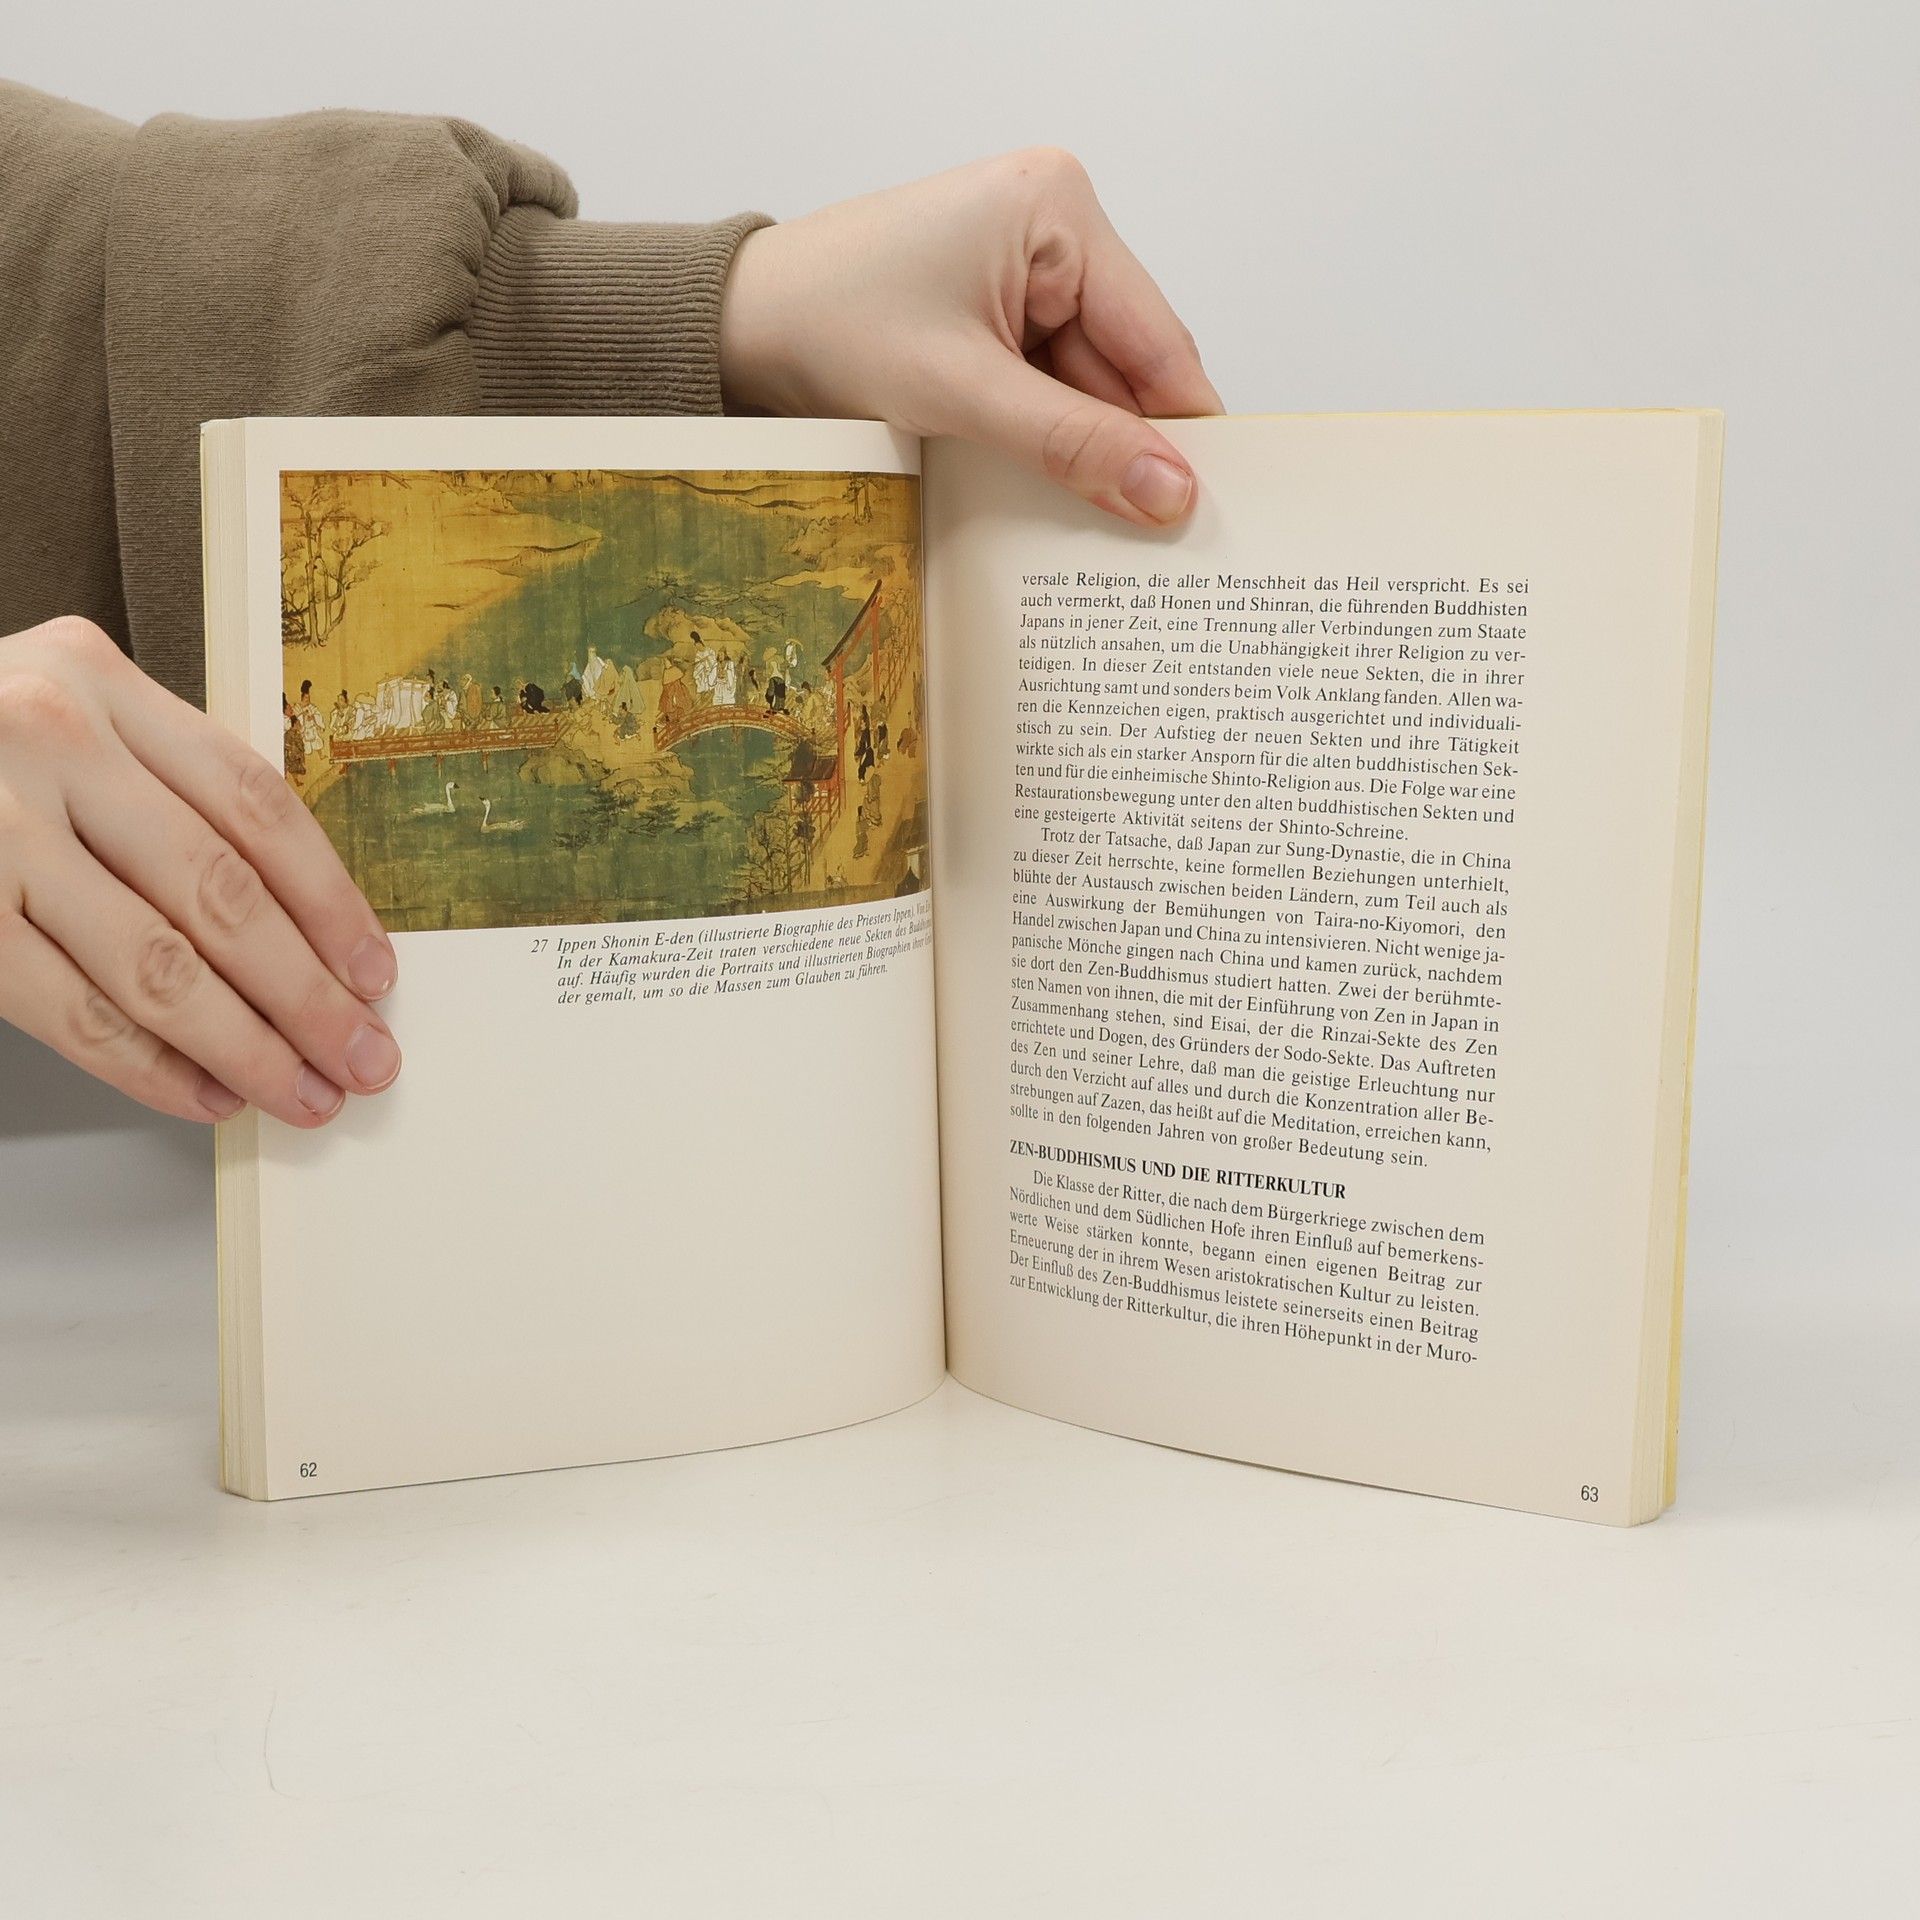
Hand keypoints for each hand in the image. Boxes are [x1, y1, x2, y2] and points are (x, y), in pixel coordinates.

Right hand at [0, 618, 400, 1126]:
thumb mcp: (60, 709)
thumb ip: (159, 781)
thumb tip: (296, 923)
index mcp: (97, 679)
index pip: (256, 803)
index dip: (330, 900)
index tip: (373, 970)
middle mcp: (48, 739)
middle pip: (221, 893)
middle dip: (307, 994)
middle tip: (361, 1055)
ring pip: (155, 963)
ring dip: (243, 1045)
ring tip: (299, 1091)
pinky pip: (69, 1009)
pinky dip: (147, 1065)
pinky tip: (204, 1092)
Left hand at [719, 148, 1221, 525]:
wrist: (734, 327)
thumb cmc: (828, 324)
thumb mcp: (964, 393)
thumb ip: (1073, 445)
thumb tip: (1171, 492)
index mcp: (1058, 207)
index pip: (1155, 337)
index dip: (1185, 426)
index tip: (1214, 503)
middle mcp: (1051, 227)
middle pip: (1123, 367)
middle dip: (1127, 447)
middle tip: (1158, 539)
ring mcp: (1022, 271)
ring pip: (1085, 387)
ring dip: (1082, 452)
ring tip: (1099, 528)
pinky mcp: (992, 313)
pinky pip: (1045, 388)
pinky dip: (1046, 440)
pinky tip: (1049, 492)